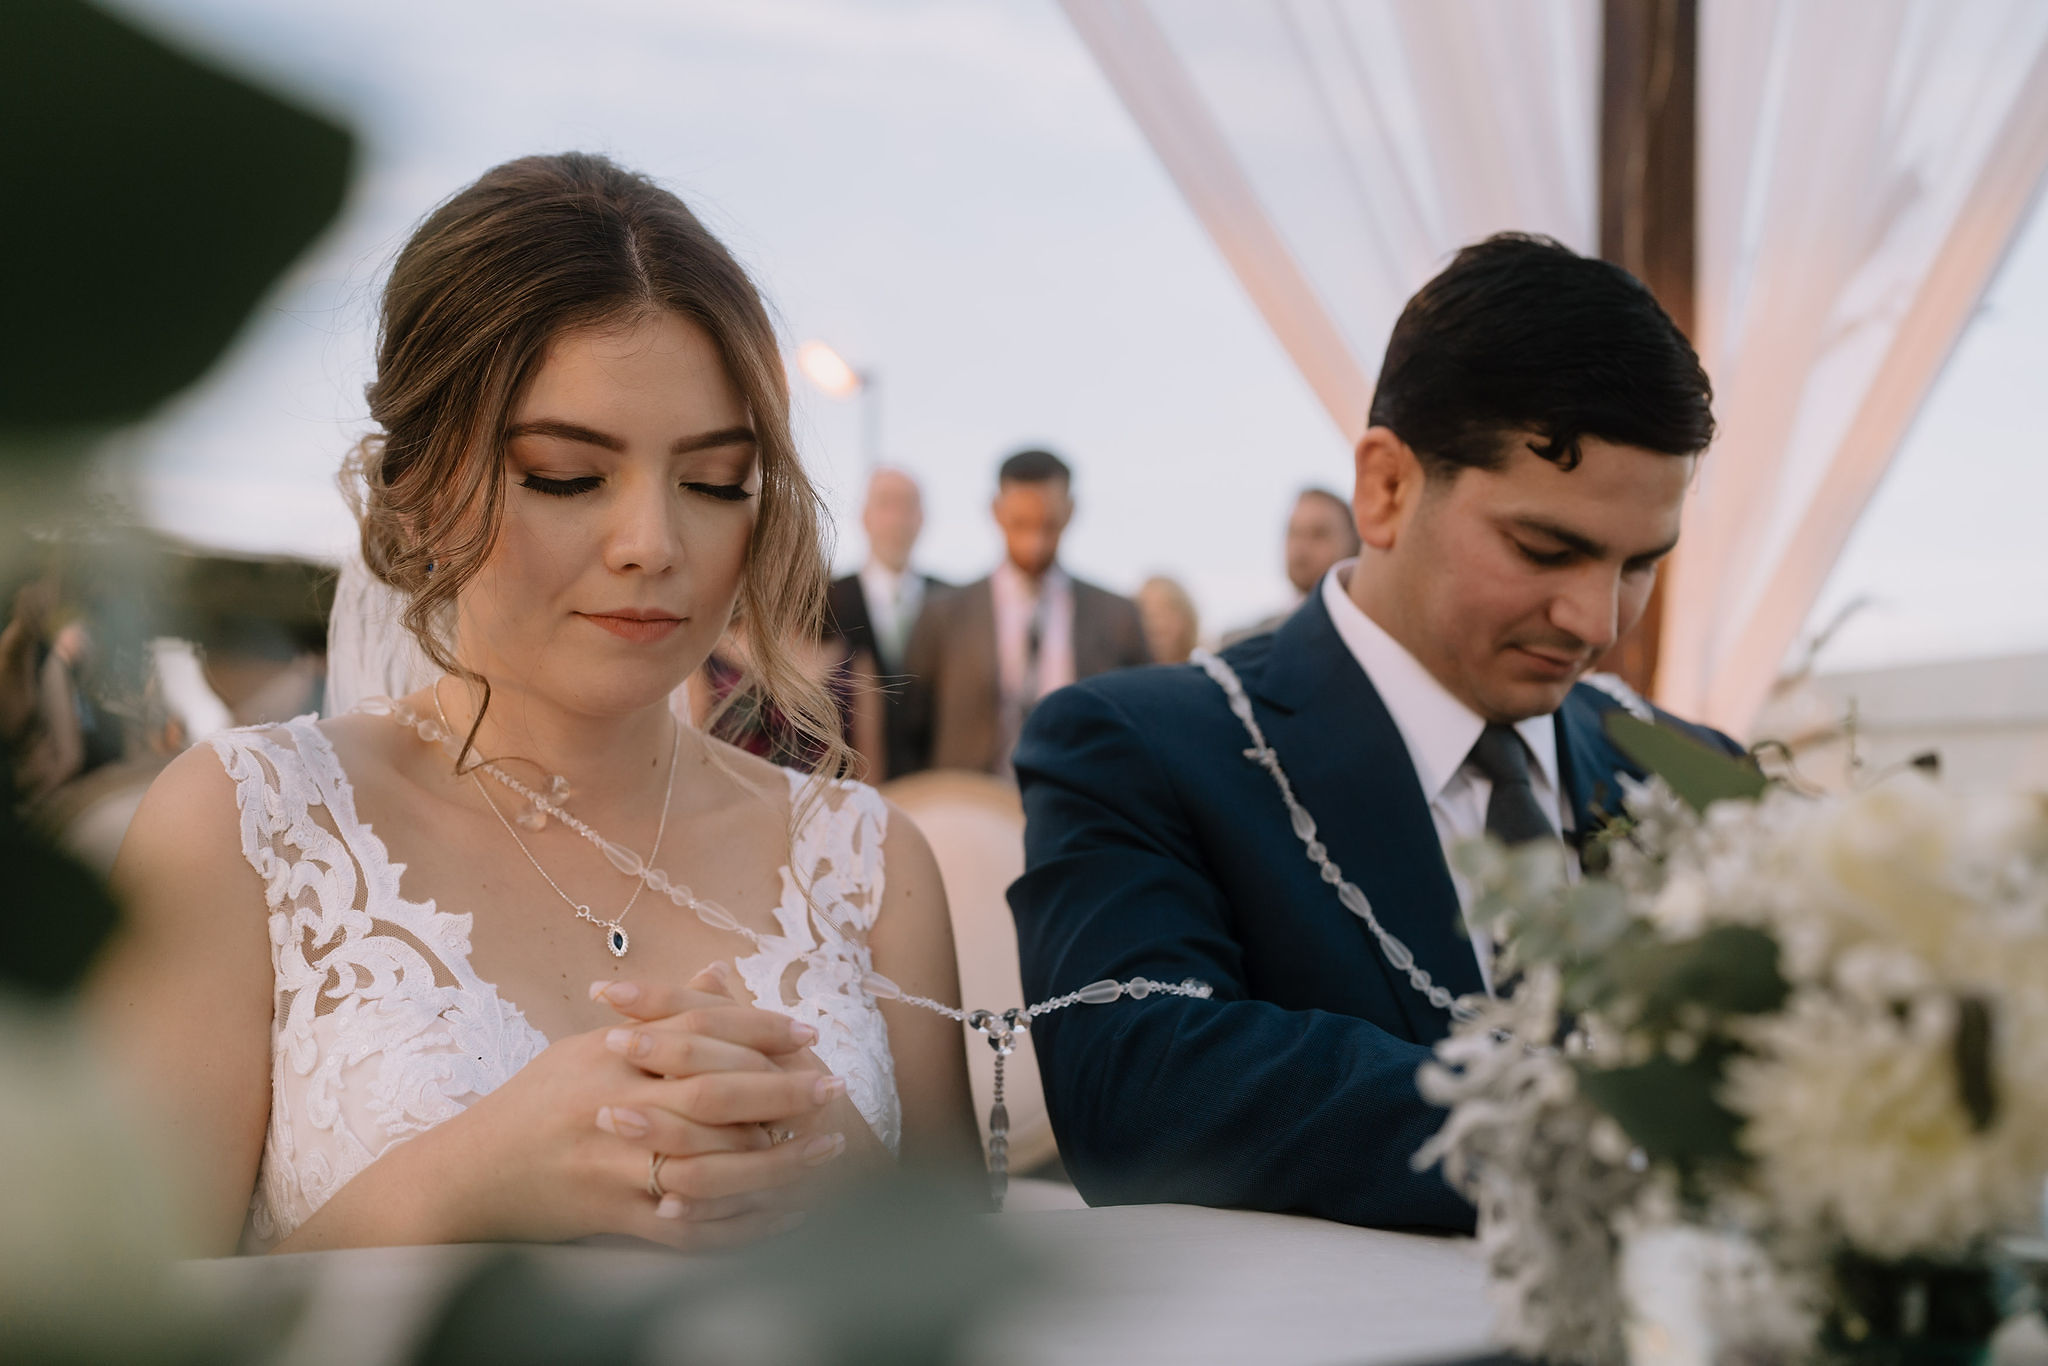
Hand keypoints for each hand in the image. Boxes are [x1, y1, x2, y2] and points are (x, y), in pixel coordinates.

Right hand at [426, 969, 845, 1249]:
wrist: (469, 1176)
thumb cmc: (533, 1105)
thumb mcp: (585, 1046)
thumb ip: (656, 1016)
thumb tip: (717, 977)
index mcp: (611, 1054)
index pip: (701, 1029)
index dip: (760, 1028)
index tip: (806, 1033)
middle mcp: (615, 1102)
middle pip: (717, 1092)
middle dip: (784, 1090)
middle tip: (832, 1088)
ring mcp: (615, 1163)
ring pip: (715, 1162)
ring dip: (780, 1160)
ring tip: (824, 1152)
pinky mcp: (613, 1216)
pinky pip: (692, 1225)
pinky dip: (742, 1222)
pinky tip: (783, 1211)